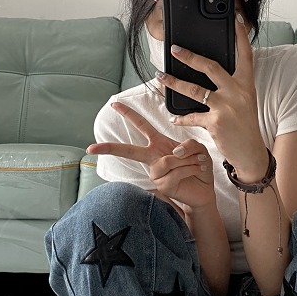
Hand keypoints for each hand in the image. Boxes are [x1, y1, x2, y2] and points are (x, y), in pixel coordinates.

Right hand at [87, 101, 215, 210]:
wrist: (204, 190)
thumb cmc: (198, 167)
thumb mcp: (197, 148)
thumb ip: (189, 144)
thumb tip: (176, 152)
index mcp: (158, 144)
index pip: (142, 126)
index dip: (128, 114)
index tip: (113, 104)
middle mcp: (153, 158)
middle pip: (130, 150)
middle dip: (111, 148)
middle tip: (92, 148)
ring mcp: (155, 173)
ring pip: (171, 160)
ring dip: (190, 160)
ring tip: (198, 163)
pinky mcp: (162, 185)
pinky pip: (178, 171)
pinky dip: (192, 168)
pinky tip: (197, 171)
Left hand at [156, 14, 269, 181]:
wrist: (250, 153)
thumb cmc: (245, 126)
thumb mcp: (244, 101)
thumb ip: (231, 86)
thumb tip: (209, 71)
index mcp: (246, 84)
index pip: (245, 55)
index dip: (240, 36)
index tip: (235, 19)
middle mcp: (237, 92)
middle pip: (211, 67)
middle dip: (190, 56)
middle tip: (174, 49)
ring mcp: (226, 107)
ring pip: (195, 90)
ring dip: (174, 82)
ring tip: (161, 77)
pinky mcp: (215, 123)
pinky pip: (192, 116)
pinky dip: (181, 117)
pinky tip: (173, 117)